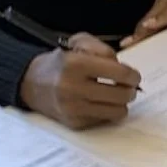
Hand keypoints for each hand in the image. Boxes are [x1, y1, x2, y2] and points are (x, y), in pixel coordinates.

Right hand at [19, 34, 141, 129]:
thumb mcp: (78, 43)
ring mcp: (73, 108)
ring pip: (118, 111)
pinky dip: (107, 111)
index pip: (120, 74)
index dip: (133, 75)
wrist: (32, 83)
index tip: (134, 76)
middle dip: (130, 90)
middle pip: (122, 95)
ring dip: (121, 103)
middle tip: (127, 86)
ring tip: (115, 95)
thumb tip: (122, 67)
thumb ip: (103, 49)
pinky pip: (105, 120)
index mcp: (75, 64)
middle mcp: (72, 88)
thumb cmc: (62, 62)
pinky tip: (99, 103)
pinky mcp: (74, 123)